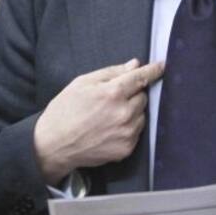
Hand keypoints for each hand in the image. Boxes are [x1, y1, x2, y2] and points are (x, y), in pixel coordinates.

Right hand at [33, 58, 163, 183]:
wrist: (53, 144)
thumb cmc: (64, 110)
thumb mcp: (82, 83)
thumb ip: (111, 72)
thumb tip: (134, 65)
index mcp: (112, 93)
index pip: (141, 77)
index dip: (153, 70)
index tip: (162, 66)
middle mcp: (123, 113)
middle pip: (142, 96)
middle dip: (133, 94)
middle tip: (113, 97)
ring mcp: (126, 133)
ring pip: (141, 115)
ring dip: (132, 111)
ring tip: (109, 115)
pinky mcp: (126, 149)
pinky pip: (136, 132)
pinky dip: (128, 127)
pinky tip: (110, 128)